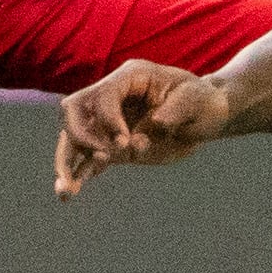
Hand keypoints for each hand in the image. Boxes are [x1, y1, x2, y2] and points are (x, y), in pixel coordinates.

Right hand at [53, 57, 234, 197]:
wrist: (206, 116)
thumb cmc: (202, 101)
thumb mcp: (197, 99)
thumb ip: (178, 108)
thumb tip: (157, 123)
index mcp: (130, 78)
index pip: (102, 95)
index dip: (108, 119)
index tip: (127, 141)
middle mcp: (112, 99)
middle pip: (75, 112)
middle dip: (80, 137)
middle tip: (104, 157)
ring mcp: (109, 124)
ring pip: (74, 139)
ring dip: (66, 162)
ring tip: (65, 189)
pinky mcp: (113, 146)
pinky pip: (87, 159)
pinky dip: (77, 175)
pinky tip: (67, 194)